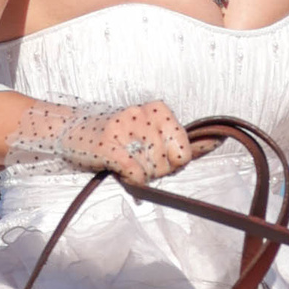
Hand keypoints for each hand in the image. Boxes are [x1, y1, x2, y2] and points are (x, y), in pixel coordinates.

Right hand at [10, 97, 193, 184]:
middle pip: (170, 163)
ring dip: (139, 175)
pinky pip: (134, 174)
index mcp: (158, 109)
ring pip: (152, 171)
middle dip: (157, 170)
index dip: (174, 162)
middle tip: (137, 159)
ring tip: (124, 160)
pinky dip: (130, 179)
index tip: (160, 157)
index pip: (186, 149)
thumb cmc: (116, 136)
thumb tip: (218, 142)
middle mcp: (144, 114)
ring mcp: (125, 128)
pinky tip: (120, 170)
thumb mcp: (152, 132)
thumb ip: (182, 140)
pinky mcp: (108, 144)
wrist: (70, 131)